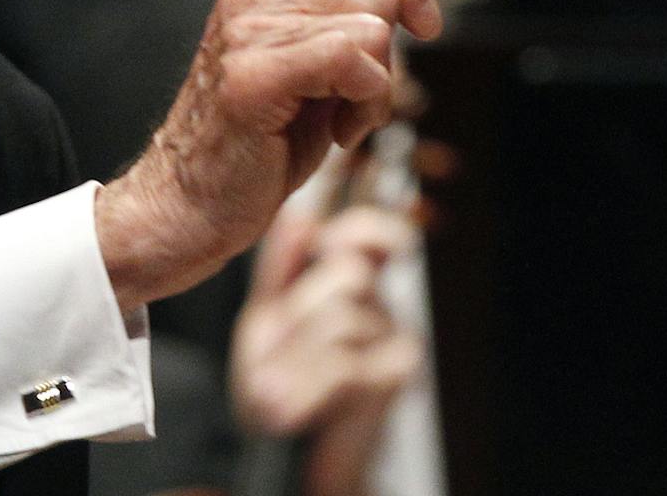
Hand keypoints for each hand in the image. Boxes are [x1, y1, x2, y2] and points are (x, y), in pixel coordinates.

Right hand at [93, 0, 439, 311]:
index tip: (425, 24)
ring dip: (377, 89)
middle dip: (389, 54)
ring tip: (337, 117)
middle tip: (351, 97)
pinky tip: (338, 132)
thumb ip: (360, 3)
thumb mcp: (324, 56)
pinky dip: (365, 104)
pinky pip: (349, 59)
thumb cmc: (266, 135)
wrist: (197, 200)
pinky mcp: (252, 74)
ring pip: (372, 29)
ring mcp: (246, 29)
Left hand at [230, 205, 422, 488]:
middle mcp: (378, 305)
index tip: (332, 236)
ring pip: (343, 320)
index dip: (364, 225)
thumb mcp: (266, 317)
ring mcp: (396, 339)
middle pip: (348, 273)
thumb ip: (280, 266)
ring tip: (276, 390)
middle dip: (299, 314)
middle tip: (271, 356)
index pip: (369, 234)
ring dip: (295, 360)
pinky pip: (347, 364)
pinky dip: (310, 388)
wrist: (288, 451)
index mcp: (346, 283)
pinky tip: (295, 407)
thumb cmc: (278, 384)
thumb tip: (304, 216)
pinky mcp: (400, 377)